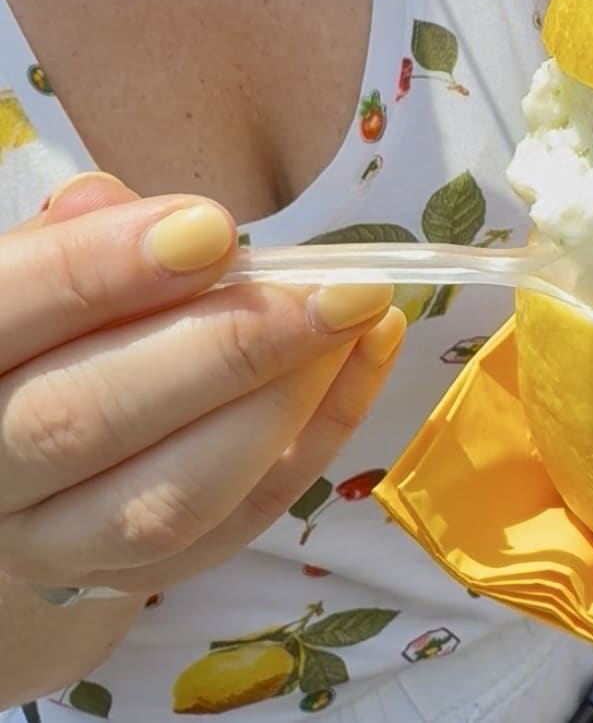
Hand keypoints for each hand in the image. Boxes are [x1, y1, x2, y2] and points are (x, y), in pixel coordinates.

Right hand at [0, 172, 404, 596]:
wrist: (32, 461)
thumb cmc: (55, 335)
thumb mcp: (43, 273)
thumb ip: (71, 238)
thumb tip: (106, 199)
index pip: (2, 316)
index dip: (102, 270)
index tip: (215, 228)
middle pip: (85, 422)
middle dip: (227, 346)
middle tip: (337, 287)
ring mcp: (60, 544)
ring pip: (169, 499)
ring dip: (284, 399)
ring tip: (361, 315)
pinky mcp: (145, 574)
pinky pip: (244, 519)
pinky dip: (324, 429)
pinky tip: (373, 349)